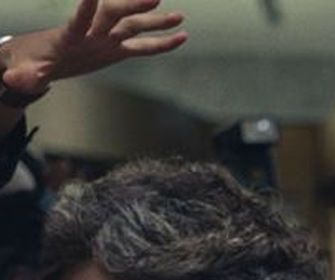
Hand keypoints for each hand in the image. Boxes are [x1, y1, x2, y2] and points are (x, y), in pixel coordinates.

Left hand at [0, 0, 185, 96]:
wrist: (38, 59)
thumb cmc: (28, 62)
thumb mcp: (24, 71)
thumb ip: (25, 76)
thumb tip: (19, 80)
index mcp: (69, 37)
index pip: (80, 21)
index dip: (87, 8)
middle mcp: (91, 34)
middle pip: (114, 16)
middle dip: (132, 7)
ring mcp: (105, 40)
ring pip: (133, 27)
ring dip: (155, 22)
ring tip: (179, 17)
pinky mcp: (115, 50)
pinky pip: (142, 47)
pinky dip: (161, 43)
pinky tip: (180, 38)